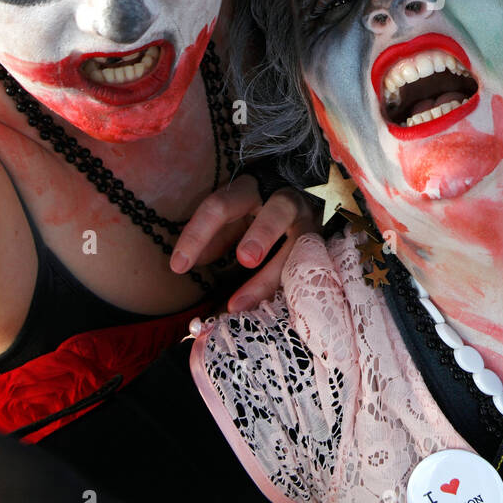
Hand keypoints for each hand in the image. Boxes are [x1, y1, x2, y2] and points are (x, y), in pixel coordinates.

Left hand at [169, 176, 317, 310]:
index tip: (178, 265)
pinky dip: (289, 289)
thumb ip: (214, 236)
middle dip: (263, 233)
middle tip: (245, 259)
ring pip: (300, 244)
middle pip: (276, 211)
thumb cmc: (259, 212)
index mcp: (250, 190)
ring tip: (241, 303)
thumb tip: (186, 263)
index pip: (220, 206)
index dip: (198, 233)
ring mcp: (310, 223)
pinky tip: (268, 312)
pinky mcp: (324, 244)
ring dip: (272, 274)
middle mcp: (284, 200)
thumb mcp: (235, 218)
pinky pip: (311, 266)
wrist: (308, 196)